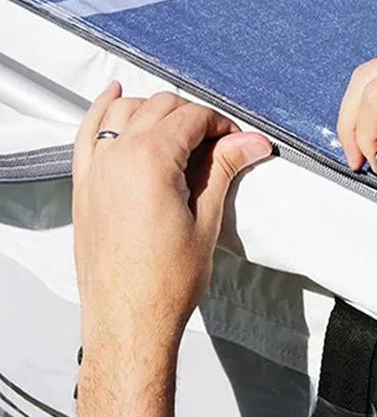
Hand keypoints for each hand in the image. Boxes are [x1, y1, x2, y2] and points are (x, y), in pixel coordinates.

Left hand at [73, 83, 270, 416]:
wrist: (128, 321)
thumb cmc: (167, 281)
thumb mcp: (206, 220)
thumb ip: (225, 169)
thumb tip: (253, 141)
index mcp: (150, 160)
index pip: (192, 118)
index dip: (221, 125)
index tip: (237, 141)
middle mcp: (116, 155)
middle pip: (160, 106)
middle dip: (193, 117)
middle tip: (217, 143)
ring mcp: (94, 168)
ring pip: (124, 110)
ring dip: (154, 110)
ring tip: (179, 131)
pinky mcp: (83, 184)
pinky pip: (87, 130)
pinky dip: (102, 109)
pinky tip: (115, 95)